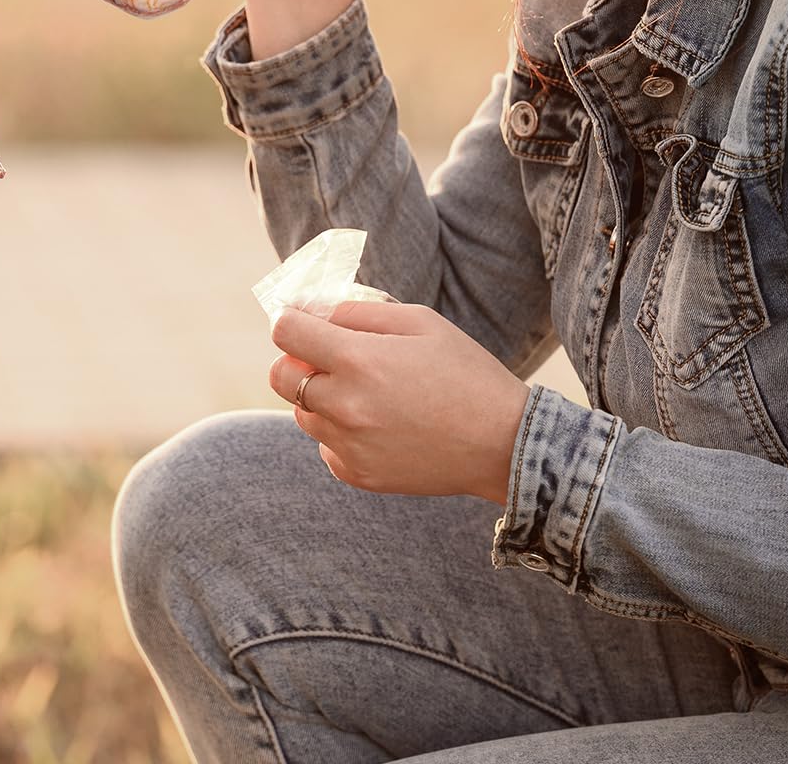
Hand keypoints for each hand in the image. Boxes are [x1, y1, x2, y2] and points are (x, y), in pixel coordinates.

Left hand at [268, 301, 530, 503]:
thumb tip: (314, 312)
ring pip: (302, 413)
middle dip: (297, 361)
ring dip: (319, 398)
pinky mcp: (360, 475)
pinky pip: (326, 447)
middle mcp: (344, 405)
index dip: (292, 320)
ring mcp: (350, 445)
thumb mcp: (418, 321)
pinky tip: (377, 425)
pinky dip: (339, 434)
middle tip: (331, 357)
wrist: (507, 444)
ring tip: (365, 393)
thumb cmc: (466, 373)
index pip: (285, 332)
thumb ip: (358, 312)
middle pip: (280, 377)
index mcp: (357, 360)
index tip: (305, 321)